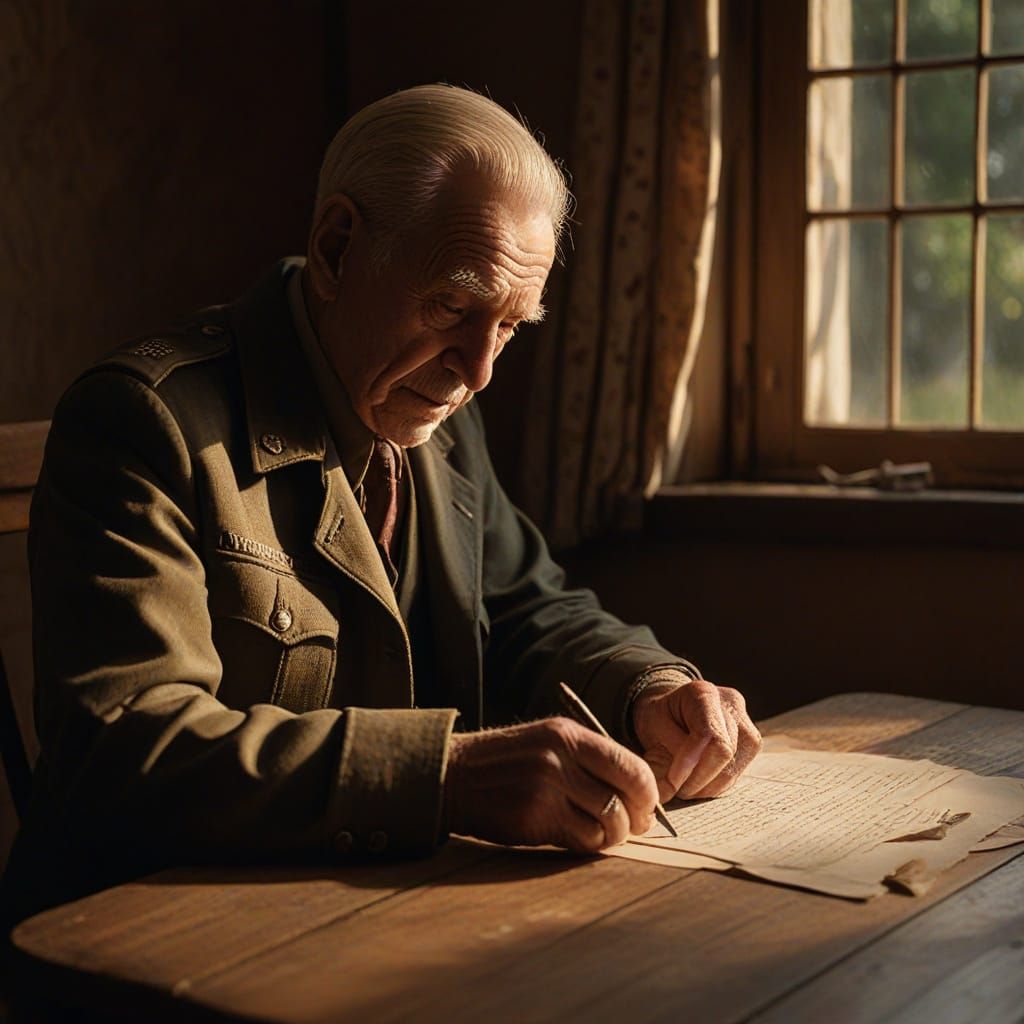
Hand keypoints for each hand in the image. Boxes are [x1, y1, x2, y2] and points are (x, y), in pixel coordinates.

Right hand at [445, 718, 658, 852]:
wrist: (455, 776)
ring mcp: (547, 789)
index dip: (648, 794)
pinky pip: (582, 841)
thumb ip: (590, 761)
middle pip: (627, 796)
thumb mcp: (548, 743)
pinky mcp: (534, 820)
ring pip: (609, 822)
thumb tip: (640, 795)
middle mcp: (560, 759)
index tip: (646, 808)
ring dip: (612, 836)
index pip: (632, 766)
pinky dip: (589, 845)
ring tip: (602, 834)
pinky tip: (578, 838)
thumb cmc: (509, 764)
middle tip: (634, 827)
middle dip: (637, 819)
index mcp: (569, 735)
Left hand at [632, 677, 760, 800]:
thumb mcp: (650, 729)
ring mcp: (745, 722)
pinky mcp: (750, 742)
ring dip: (708, 786)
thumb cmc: (661, 716)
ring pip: (735, 766)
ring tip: (686, 788)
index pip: (707, 734)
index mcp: (703, 693)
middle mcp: (730, 703)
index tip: (672, 783)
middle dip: (699, 779)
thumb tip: (666, 791)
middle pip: (724, 751)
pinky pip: (739, 771)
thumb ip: (660, 757)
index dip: (691, 763)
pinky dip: (717, 784)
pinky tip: (701, 783)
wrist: (674, 709)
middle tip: (677, 791)